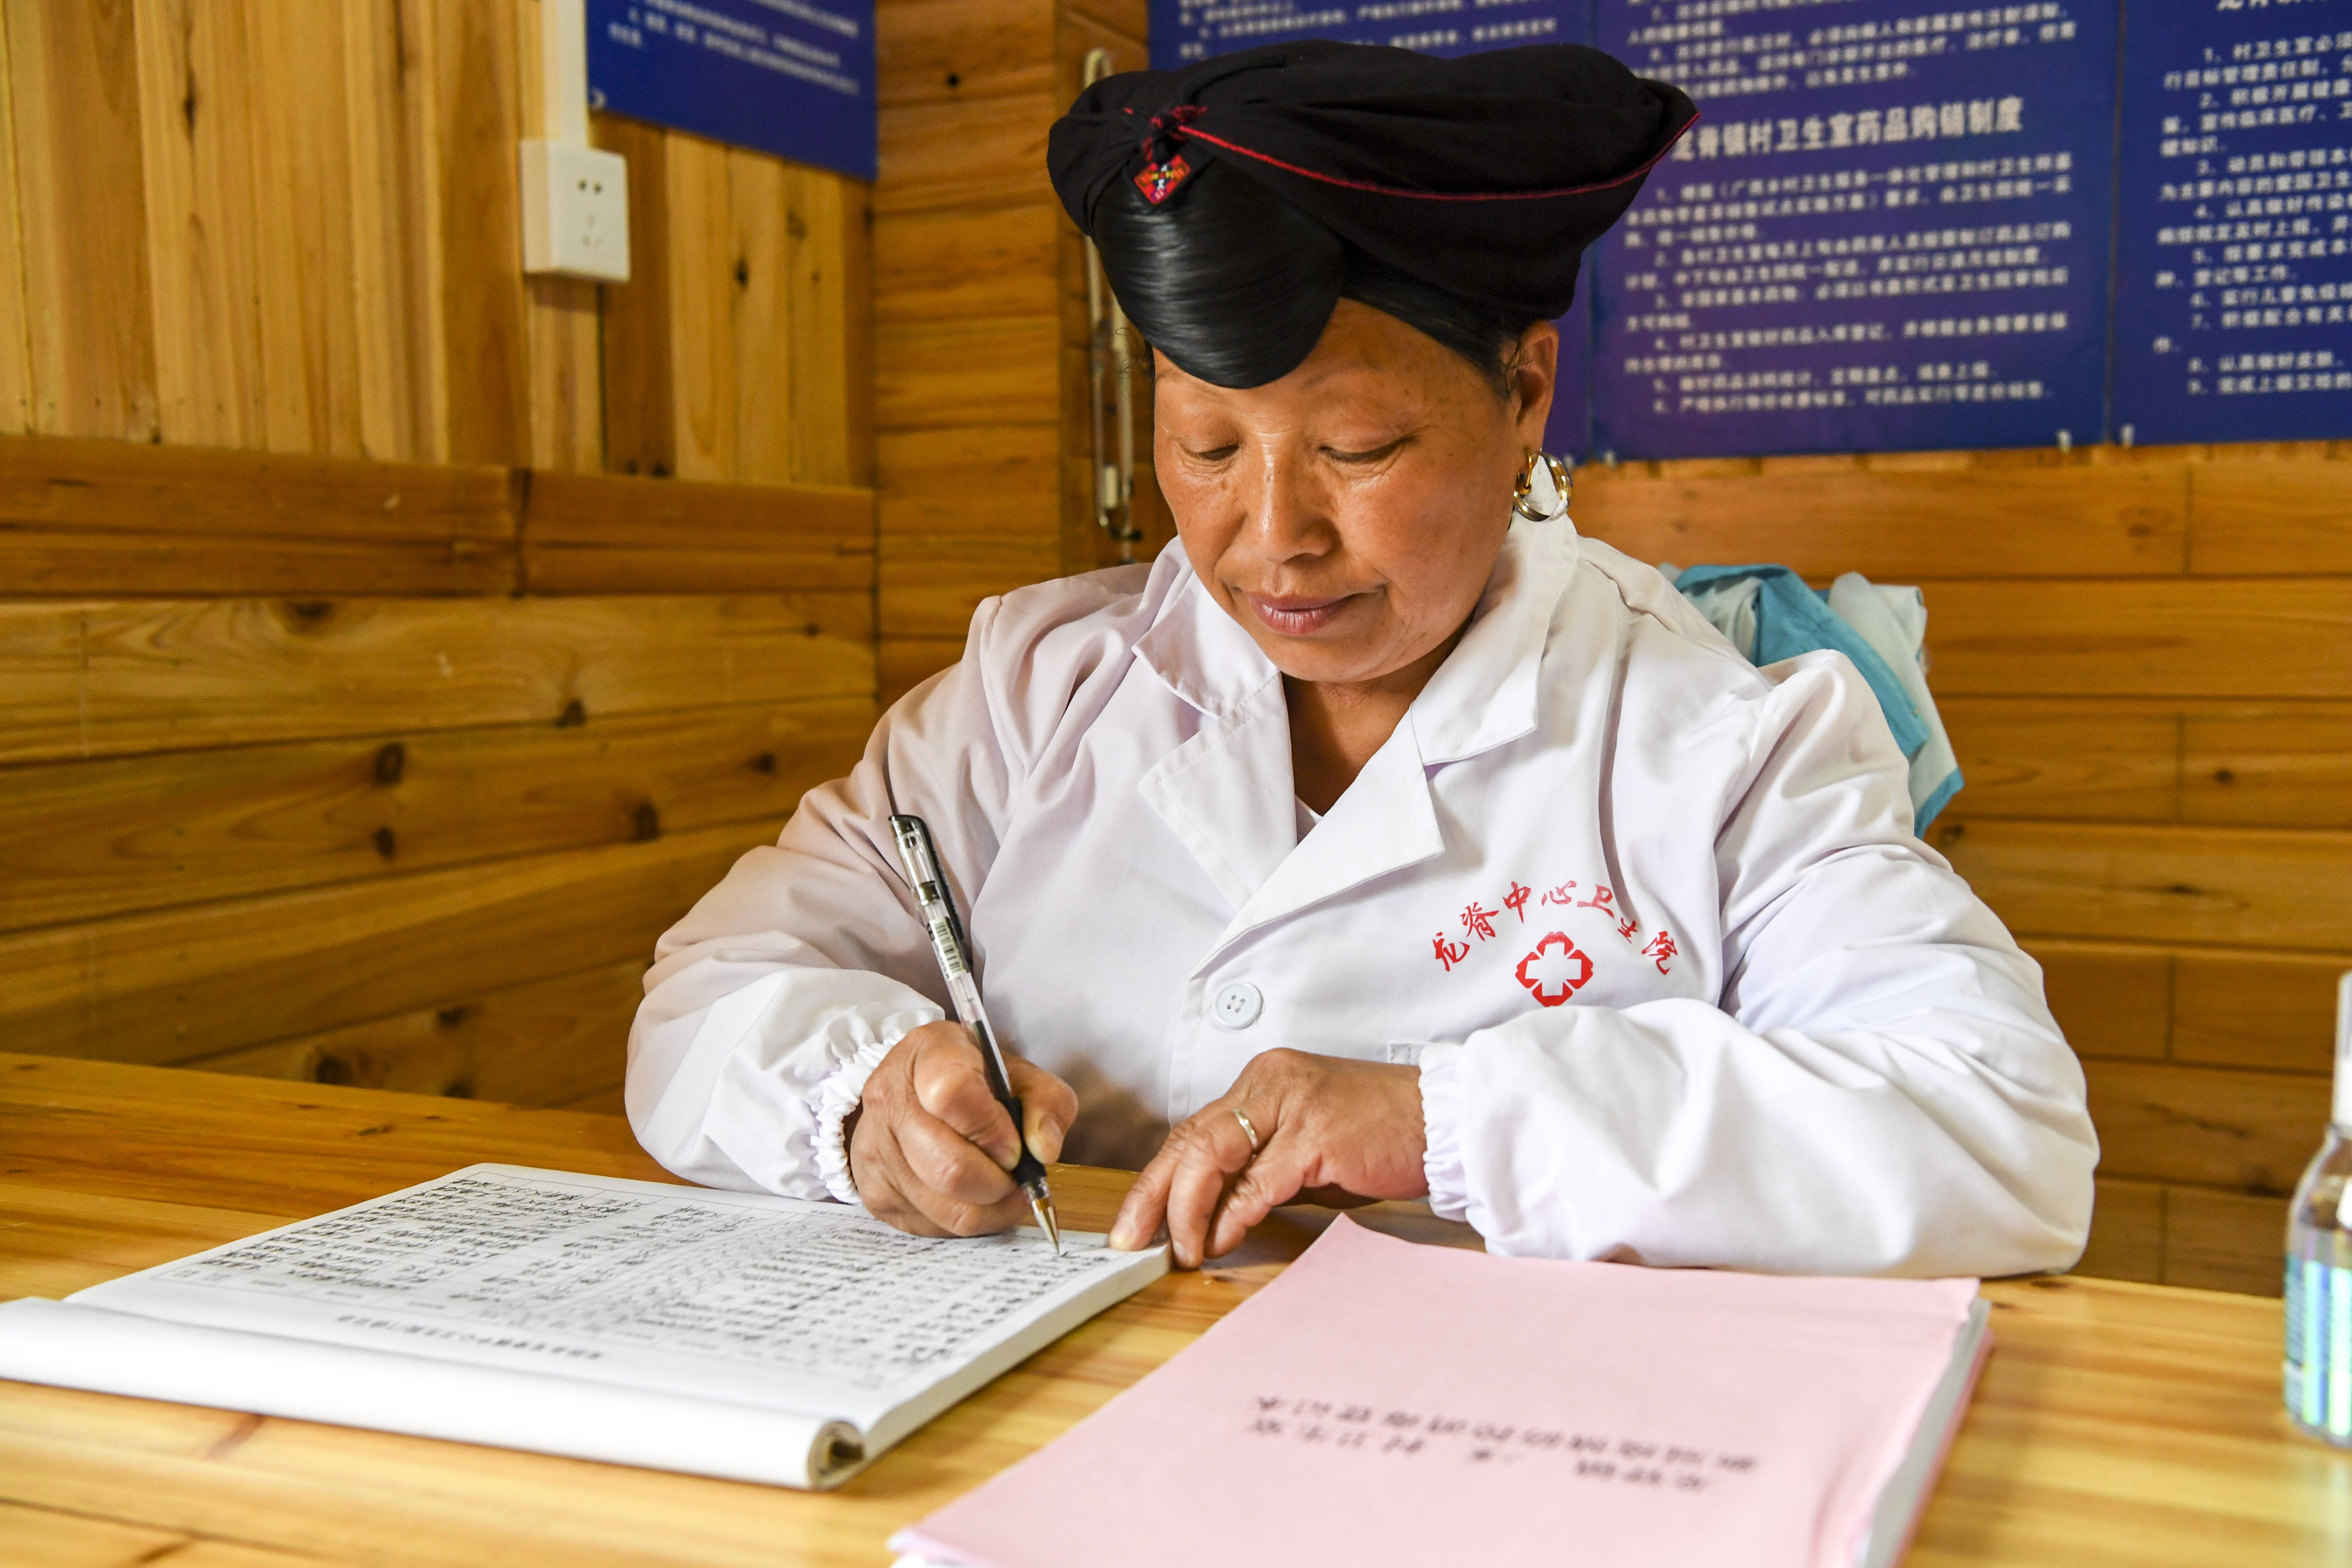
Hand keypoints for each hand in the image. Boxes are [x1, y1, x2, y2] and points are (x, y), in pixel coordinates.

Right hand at [848, 1021, 1075, 1236]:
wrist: (917, 1095)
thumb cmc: (977, 1083)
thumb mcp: (1019, 1075)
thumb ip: (1047, 1101)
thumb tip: (1045, 1150)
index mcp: (928, 1053)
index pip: (952, 1094)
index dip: (992, 1130)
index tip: (1014, 1144)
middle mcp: (890, 1098)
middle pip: (951, 1169)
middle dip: (1000, 1182)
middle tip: (1014, 1172)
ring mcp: (875, 1149)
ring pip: (949, 1209)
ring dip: (991, 1207)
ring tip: (1001, 1185)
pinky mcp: (876, 1194)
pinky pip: (936, 1228)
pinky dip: (967, 1218)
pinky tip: (972, 1194)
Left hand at [1109, 1049, 1426, 1266]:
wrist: (1448, 1117)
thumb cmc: (1383, 1133)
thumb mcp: (1308, 1146)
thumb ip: (1261, 1169)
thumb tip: (1214, 1216)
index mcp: (1264, 1082)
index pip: (1192, 1130)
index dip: (1155, 1179)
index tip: (1133, 1220)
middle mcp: (1269, 1084)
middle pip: (1189, 1139)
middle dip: (1151, 1195)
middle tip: (1130, 1239)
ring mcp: (1293, 1106)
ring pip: (1211, 1155)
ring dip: (1187, 1209)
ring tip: (1180, 1249)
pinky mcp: (1317, 1135)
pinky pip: (1258, 1181)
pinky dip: (1232, 1215)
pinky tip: (1219, 1240)